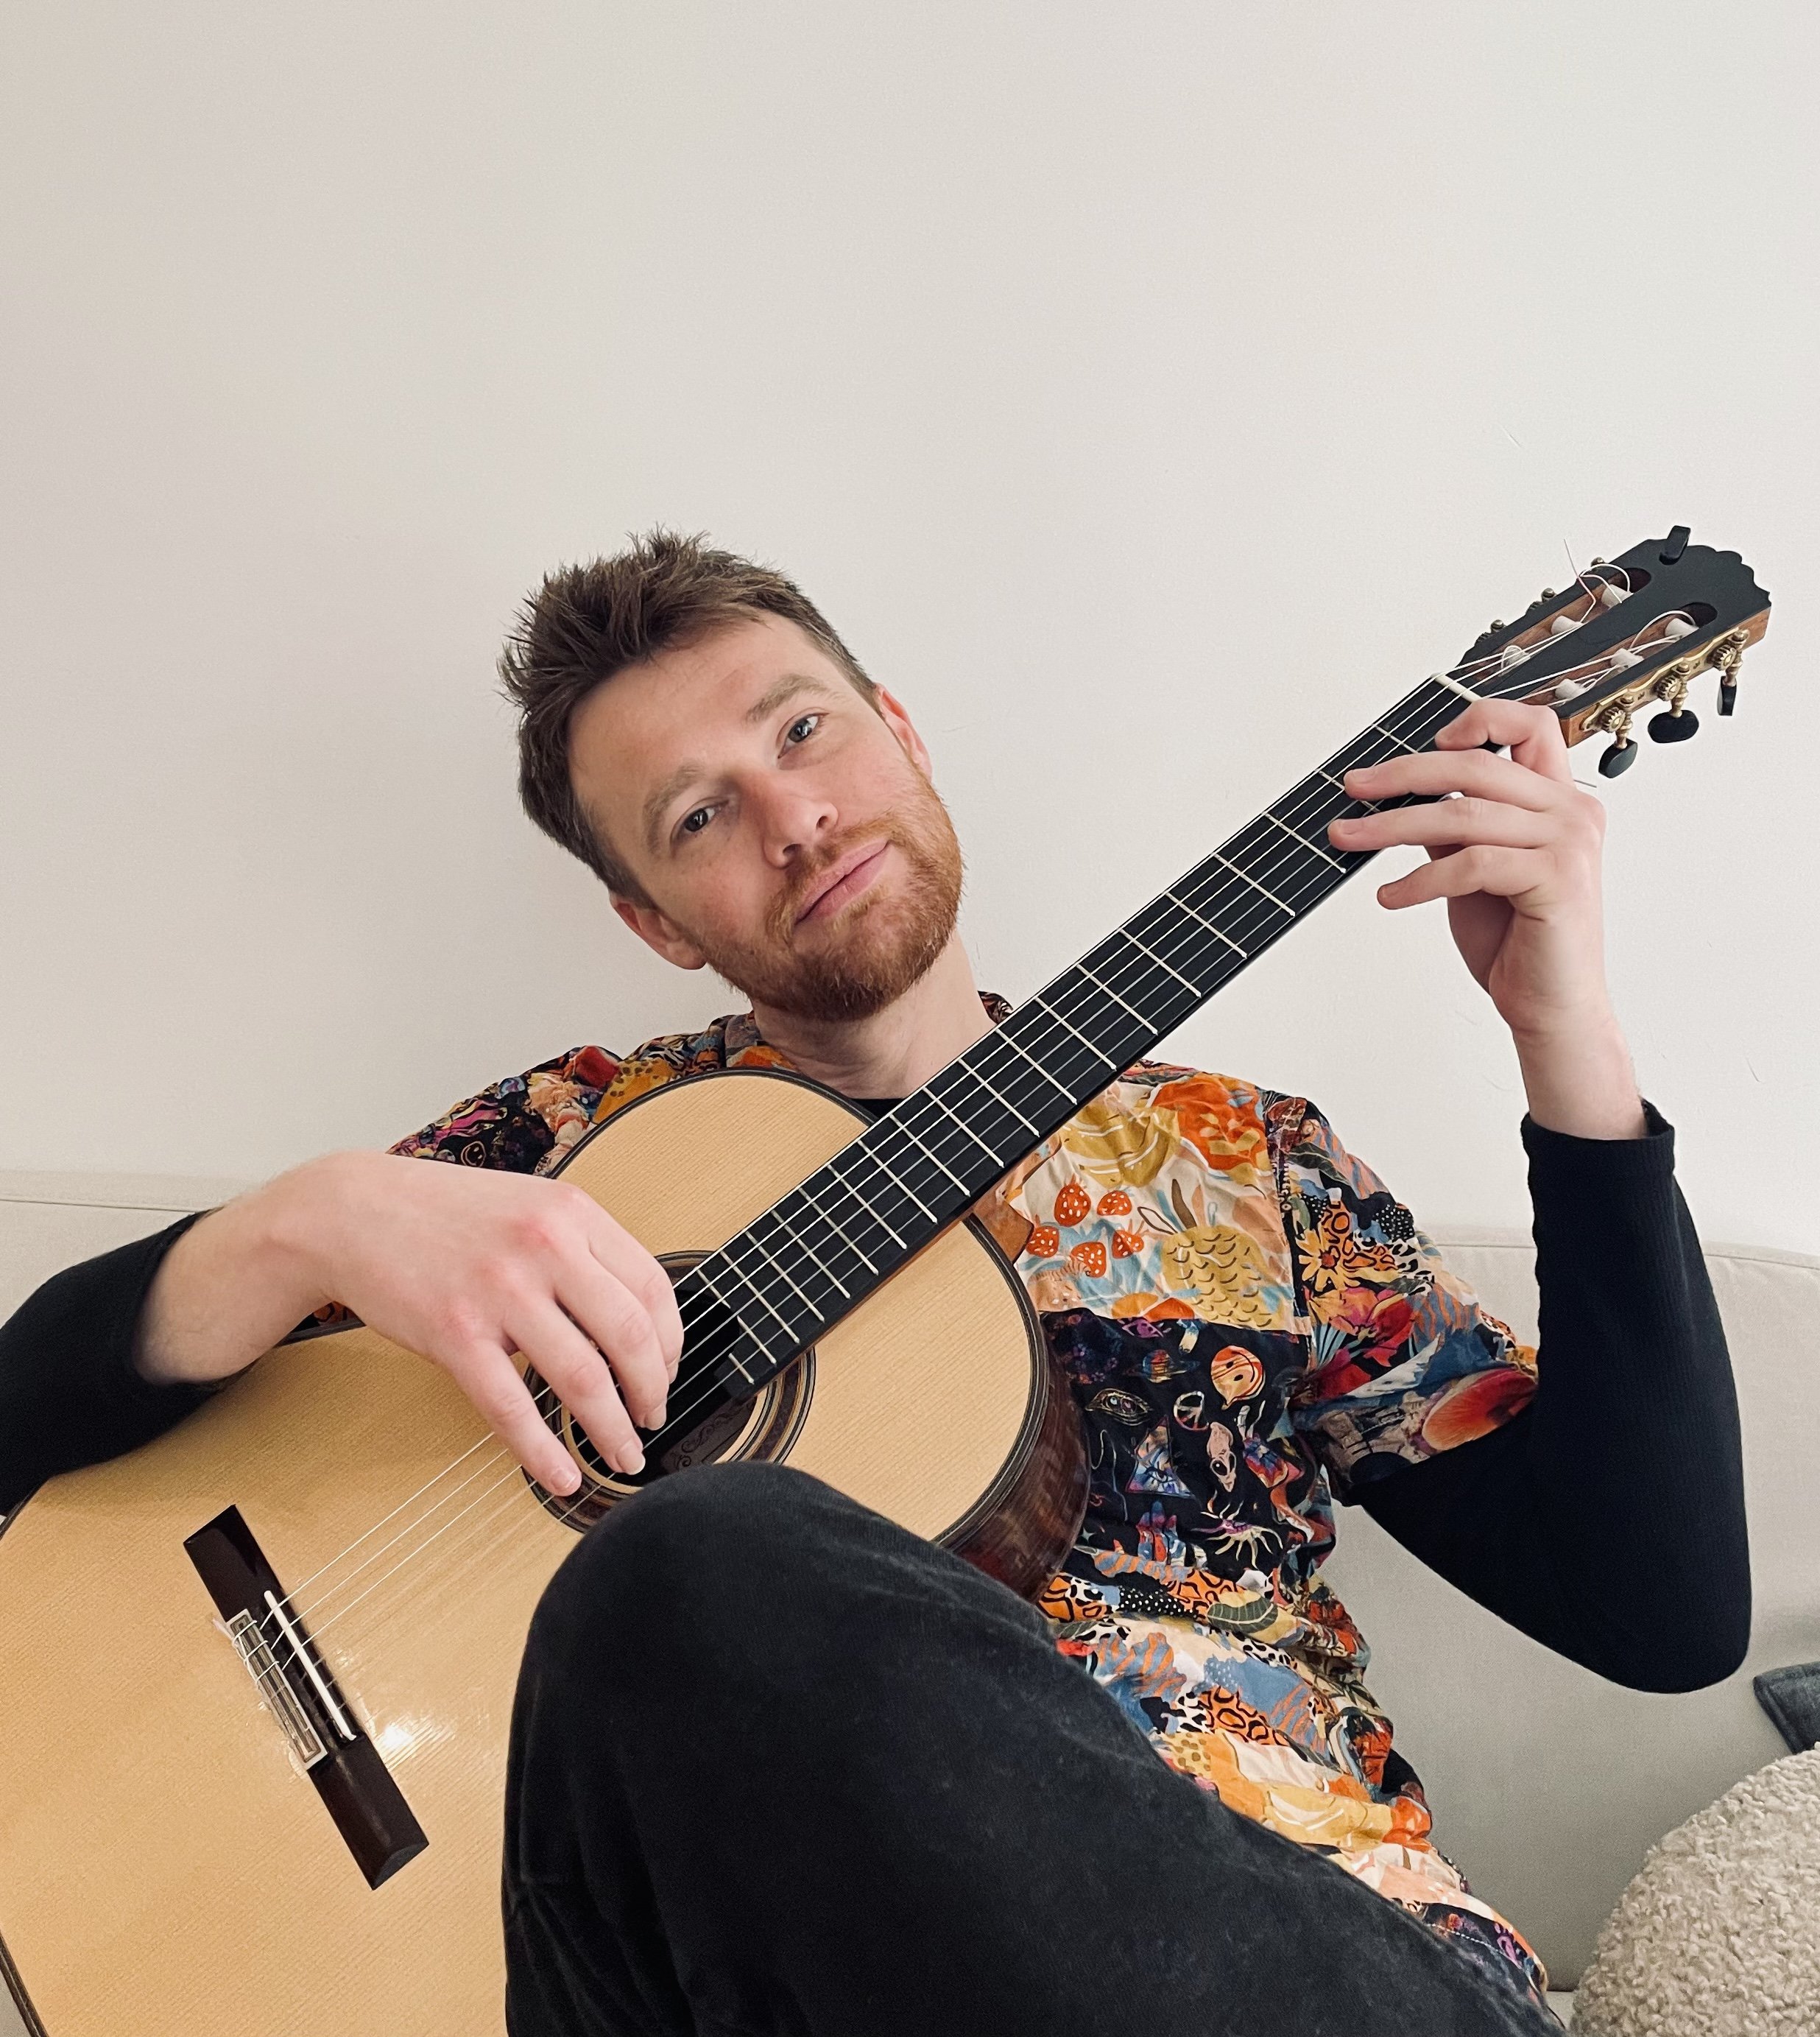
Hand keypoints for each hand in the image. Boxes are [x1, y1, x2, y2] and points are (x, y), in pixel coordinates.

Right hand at [282, 1153, 683, 1492]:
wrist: (352, 1210)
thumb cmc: (444, 1214)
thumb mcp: (529, 1205)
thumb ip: (582, 1249)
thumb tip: (636, 1318)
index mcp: (572, 1213)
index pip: (652, 1286)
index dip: (672, 1342)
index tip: (669, 1373)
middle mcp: (544, 1247)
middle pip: (629, 1335)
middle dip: (652, 1391)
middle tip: (654, 1420)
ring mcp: (499, 1290)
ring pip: (582, 1377)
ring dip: (612, 1430)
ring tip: (623, 1455)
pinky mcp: (454, 1333)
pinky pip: (511, 1408)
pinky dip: (544, 1452)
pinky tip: (562, 1477)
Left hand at [1326, 697, 1645, 1136]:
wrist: (1550, 1006)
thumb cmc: (1516, 940)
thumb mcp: (1473, 872)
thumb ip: (1452, 829)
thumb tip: (1400, 795)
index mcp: (1558, 798)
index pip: (1532, 725)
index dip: (1480, 719)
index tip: (1428, 742)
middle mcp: (1572, 810)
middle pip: (1476, 767)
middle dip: (1402, 775)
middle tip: (1353, 789)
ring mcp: (1570, 842)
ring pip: (1463, 815)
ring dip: (1393, 827)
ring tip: (1349, 839)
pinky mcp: (1558, 878)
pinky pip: (1472, 864)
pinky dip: (1421, 880)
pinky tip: (1390, 895)